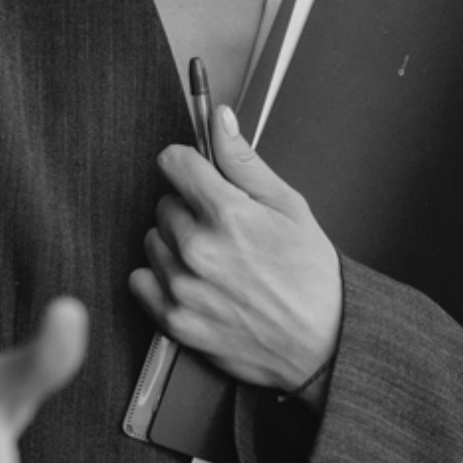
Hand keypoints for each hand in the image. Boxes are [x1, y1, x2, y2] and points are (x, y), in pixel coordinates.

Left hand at [129, 104, 341, 393]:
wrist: (322, 343)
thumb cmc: (311, 275)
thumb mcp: (290, 206)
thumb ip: (245, 162)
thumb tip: (218, 119)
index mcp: (227, 215)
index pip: (174, 162)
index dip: (190, 164)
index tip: (200, 175)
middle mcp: (197, 250)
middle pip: (163, 203)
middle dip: (190, 208)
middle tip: (225, 228)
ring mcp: (183, 288)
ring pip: (152, 241)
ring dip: (175, 243)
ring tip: (215, 258)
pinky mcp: (174, 321)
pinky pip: (141, 281)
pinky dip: (161, 277)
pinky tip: (195, 281)